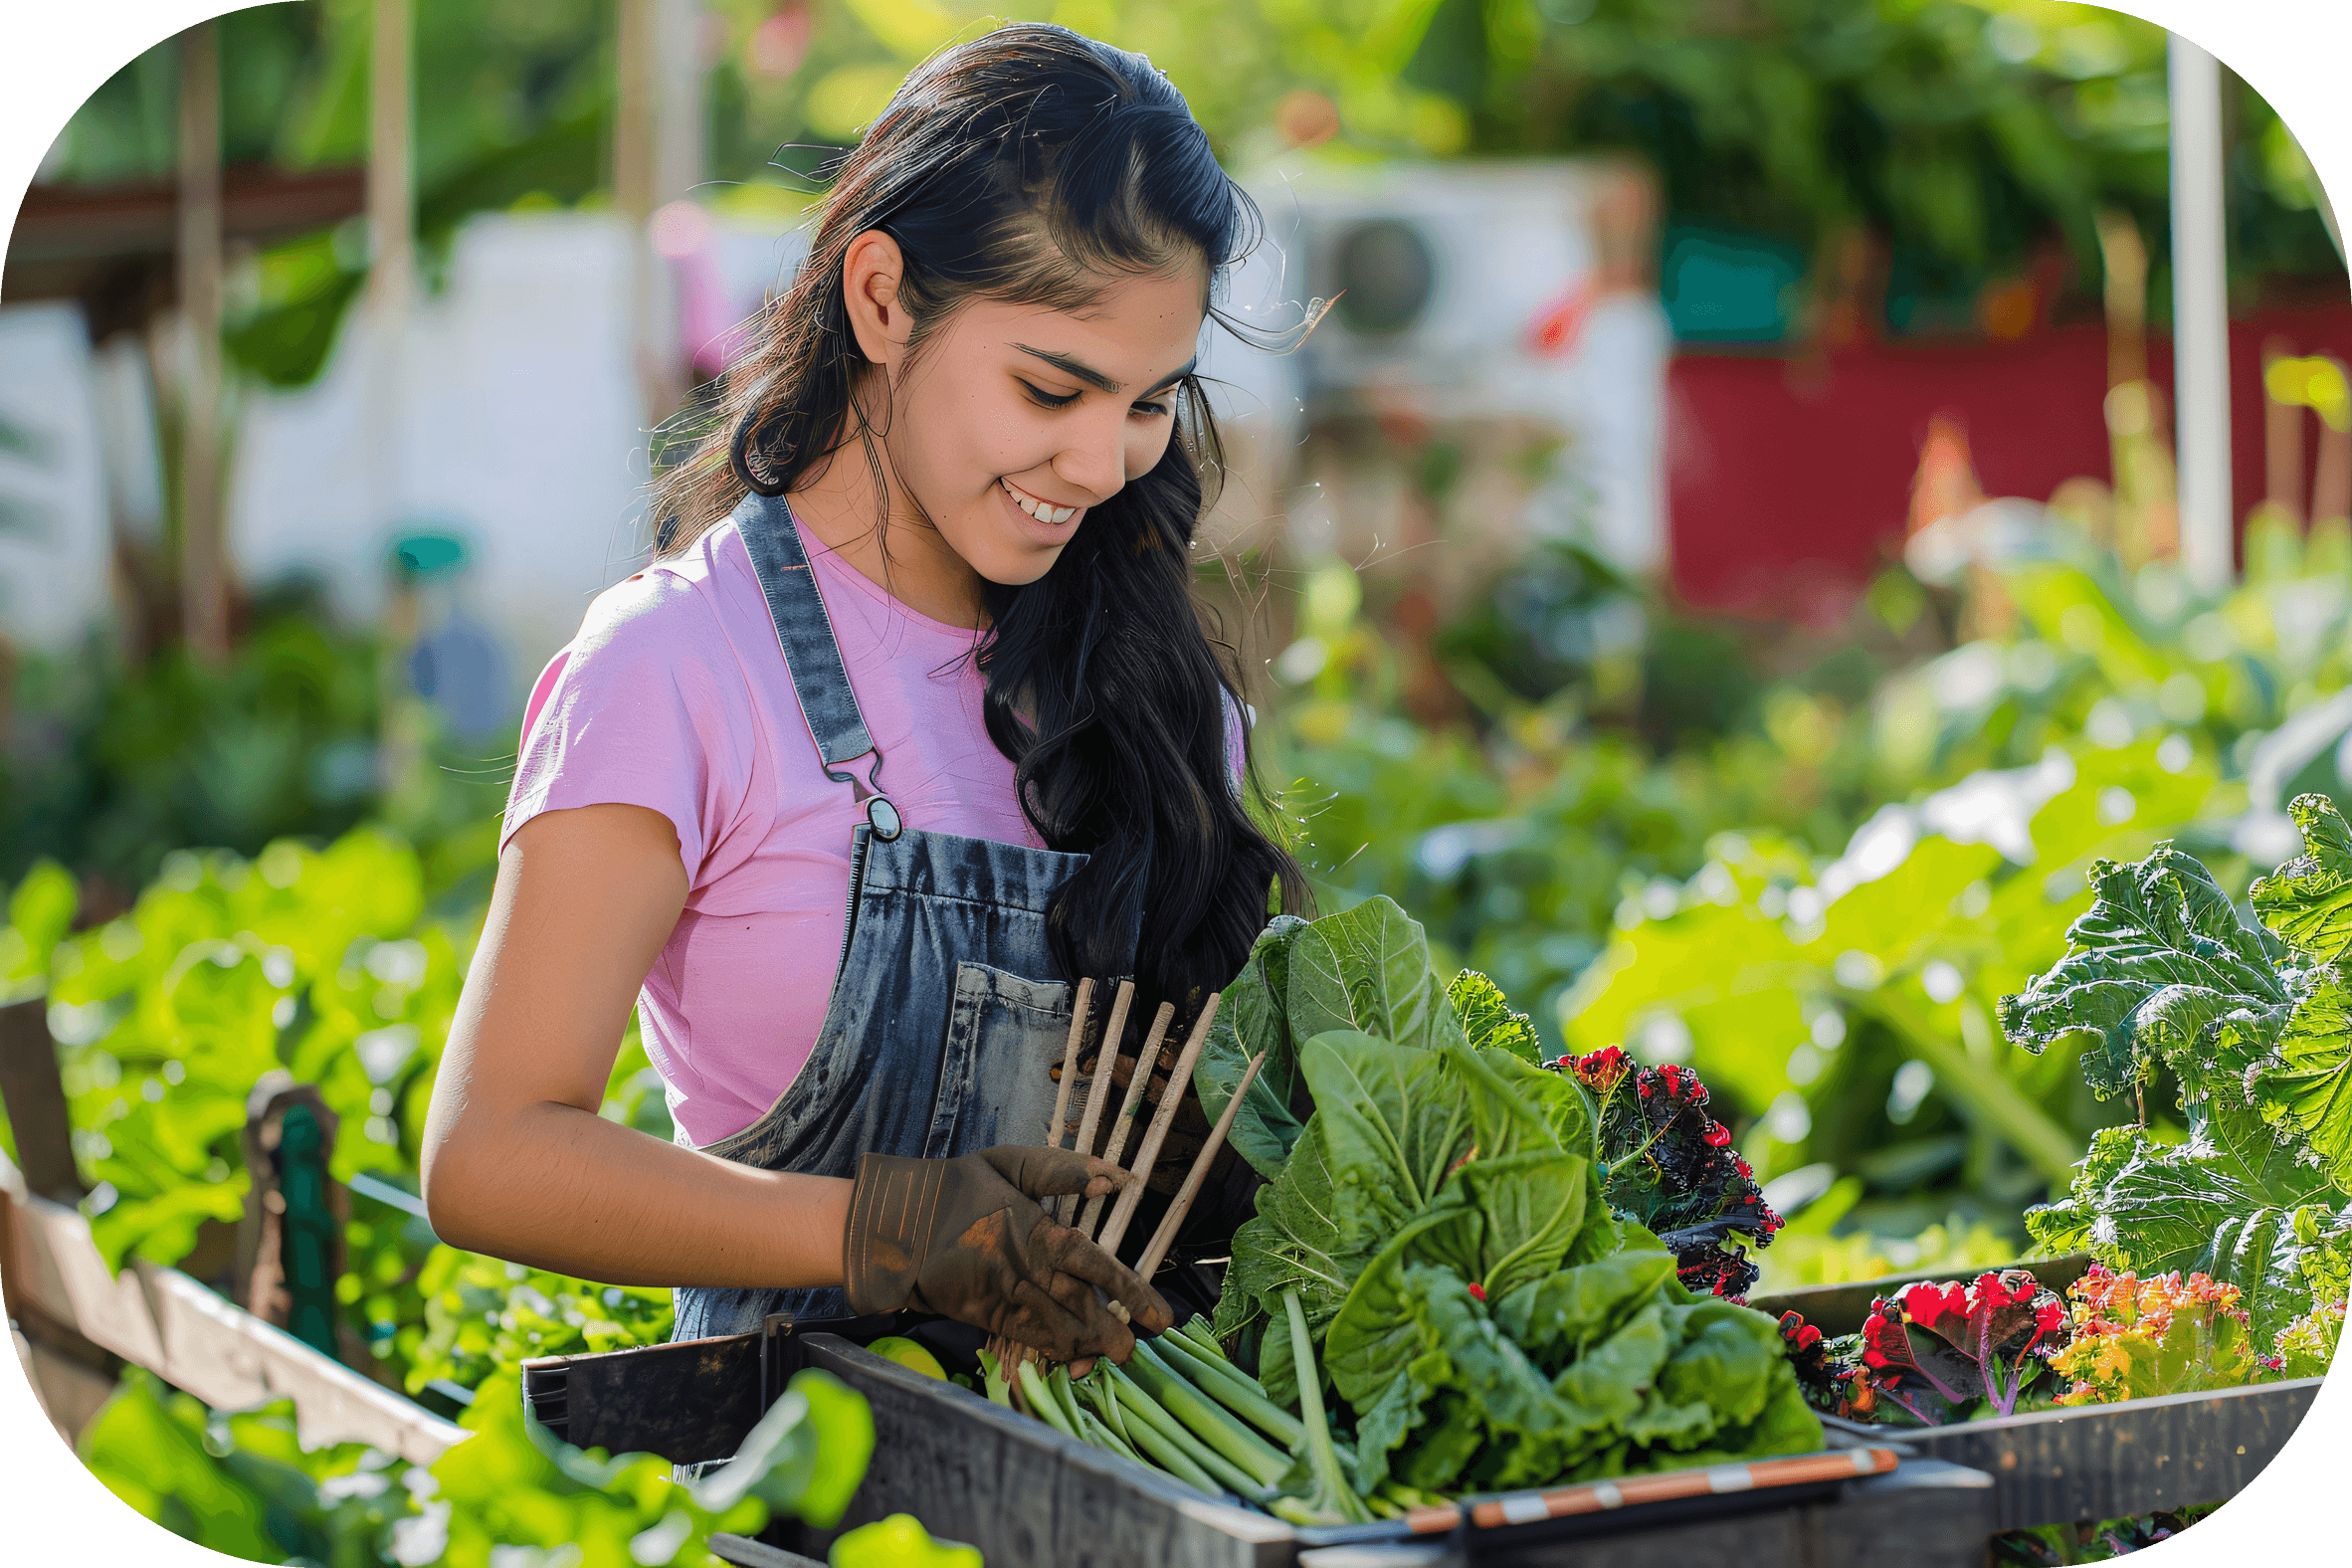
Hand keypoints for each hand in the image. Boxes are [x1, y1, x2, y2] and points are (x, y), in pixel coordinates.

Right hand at [841, 1145, 1175, 1362]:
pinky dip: (1053, 1351)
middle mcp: (1024, 1268)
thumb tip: (1115, 1180)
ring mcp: (1003, 1296)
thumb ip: (1063, 1170)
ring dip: (1089, 1346)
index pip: (1094, 1264)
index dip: (1130, 1291)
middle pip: (1080, 1305)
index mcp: (1035, 1229)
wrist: (895, 1223)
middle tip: (1139, 1346)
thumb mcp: (1010, 1163)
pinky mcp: (984, 1316)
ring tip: (1113, 1356)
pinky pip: (1026, 1338)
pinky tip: (1074, 1358)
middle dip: (1113, 1329)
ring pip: (1056, 1329)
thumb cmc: (958, 1186)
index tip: (1159, 1314)